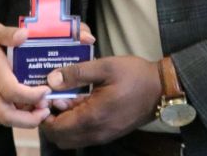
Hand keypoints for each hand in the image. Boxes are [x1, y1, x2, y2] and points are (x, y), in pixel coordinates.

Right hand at [0, 20, 49, 127]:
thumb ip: (7, 33)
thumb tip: (25, 35)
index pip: (13, 91)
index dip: (33, 96)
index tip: (45, 91)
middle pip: (7, 115)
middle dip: (30, 119)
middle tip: (45, 109)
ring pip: (1, 119)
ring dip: (21, 120)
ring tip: (36, 109)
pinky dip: (8, 116)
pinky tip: (18, 107)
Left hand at [40, 56, 160, 148]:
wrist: (162, 89)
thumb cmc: (135, 76)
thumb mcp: (105, 67)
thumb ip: (76, 73)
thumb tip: (51, 79)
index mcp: (92, 117)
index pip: (56, 129)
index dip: (44, 116)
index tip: (44, 98)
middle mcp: (96, 133)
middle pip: (60, 139)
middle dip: (51, 121)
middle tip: (53, 99)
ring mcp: (103, 136)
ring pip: (72, 139)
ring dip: (64, 123)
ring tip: (67, 99)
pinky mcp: (109, 134)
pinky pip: (84, 136)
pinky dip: (76, 124)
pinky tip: (82, 103)